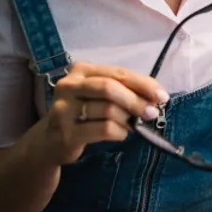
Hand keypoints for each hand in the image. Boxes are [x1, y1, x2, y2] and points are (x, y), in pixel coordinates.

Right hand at [35, 63, 168, 166]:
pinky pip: (103, 129)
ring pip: (108, 110)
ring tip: (131, 125)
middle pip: (110, 88)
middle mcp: (69, 86)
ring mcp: (64, 109)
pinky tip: (121, 133)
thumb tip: (156, 97)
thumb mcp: (99, 95)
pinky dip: (119, 132)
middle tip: (152, 113)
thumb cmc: (82, 113)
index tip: (162, 96)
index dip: (143, 84)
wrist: (49, 141)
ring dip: (128, 120)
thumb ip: (123, 90)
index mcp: (81, 71)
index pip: (118, 73)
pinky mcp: (66, 132)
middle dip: (136, 101)